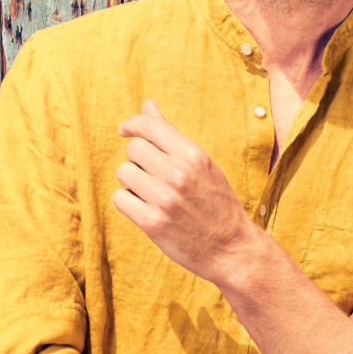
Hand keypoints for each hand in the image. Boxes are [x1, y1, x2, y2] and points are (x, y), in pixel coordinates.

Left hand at [112, 100, 256, 280]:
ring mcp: (164, 199)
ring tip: (153, 194)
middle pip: (133, 149)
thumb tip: (147, 105)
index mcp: (193, 155)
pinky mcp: (152, 223)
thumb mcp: (202, 163)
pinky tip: (146, 209)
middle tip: (153, 175)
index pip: (148, 126)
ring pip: (124, 173)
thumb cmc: (216, 202)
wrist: (231, 249)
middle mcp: (178, 173)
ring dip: (133, 182)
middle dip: (138, 160)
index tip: (125, 130)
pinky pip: (120, 198)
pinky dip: (129, 203)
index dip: (132, 124)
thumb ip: (171, 135)